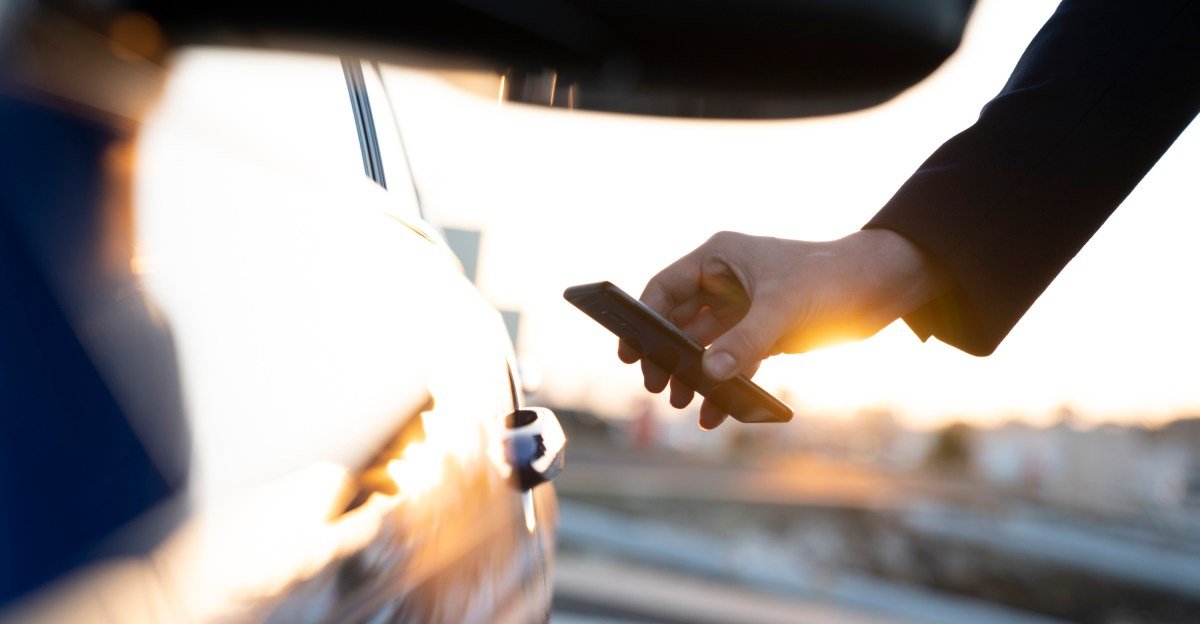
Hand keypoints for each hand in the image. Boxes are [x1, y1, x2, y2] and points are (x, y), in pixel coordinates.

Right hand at [618, 229, 949, 428]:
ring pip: (705, 346)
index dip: (643, 318)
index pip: (665, 288)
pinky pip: (733, 362)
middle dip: (668, 355)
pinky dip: (723, 385)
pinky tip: (715, 413)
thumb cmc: (832, 277)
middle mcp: (725, 280)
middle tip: (657, 386)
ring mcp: (744, 308)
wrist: (883, 286)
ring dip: (693, 375)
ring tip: (683, 404)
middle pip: (679, 321)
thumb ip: (745, 342)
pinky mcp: (765, 332)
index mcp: (720, 257)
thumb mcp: (784, 308)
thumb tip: (709, 374)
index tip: (630, 351)